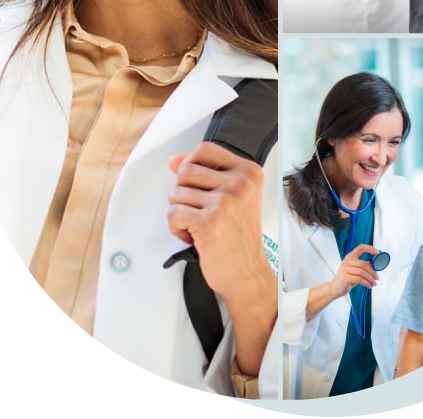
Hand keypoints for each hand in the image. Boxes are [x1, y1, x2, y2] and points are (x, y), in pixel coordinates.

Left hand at [167, 142, 267, 298]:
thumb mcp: (233, 196)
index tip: (194, 183)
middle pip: (185, 171)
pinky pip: (173, 214)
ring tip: (199, 227)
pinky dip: (177, 228)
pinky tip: (194, 237)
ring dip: (180, 213)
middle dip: (184, 193)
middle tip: (199, 212)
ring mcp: (225, 202)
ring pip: (176, 193)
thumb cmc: (238, 235)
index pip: (205, 149)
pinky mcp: (208, 222)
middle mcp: (239, 183)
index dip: (190, 163)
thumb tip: (174, 160)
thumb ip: (205, 173)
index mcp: (249, 172)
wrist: (247, 273)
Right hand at [329, 243, 379, 299]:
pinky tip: (369, 286)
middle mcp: (347, 261)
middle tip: (377, 277)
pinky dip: (366, 283)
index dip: (370, 248)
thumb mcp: (355, 271)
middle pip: (363, 264)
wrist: (335, 288)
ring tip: (374, 283)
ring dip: (370, 279)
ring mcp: (345, 269)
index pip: (360, 248)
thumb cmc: (346, 279)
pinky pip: (359, 279)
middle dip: (372, 272)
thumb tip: (374, 265)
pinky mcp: (345, 277)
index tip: (377, 253)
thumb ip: (363, 267)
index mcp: (349, 257)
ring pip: (362, 272)